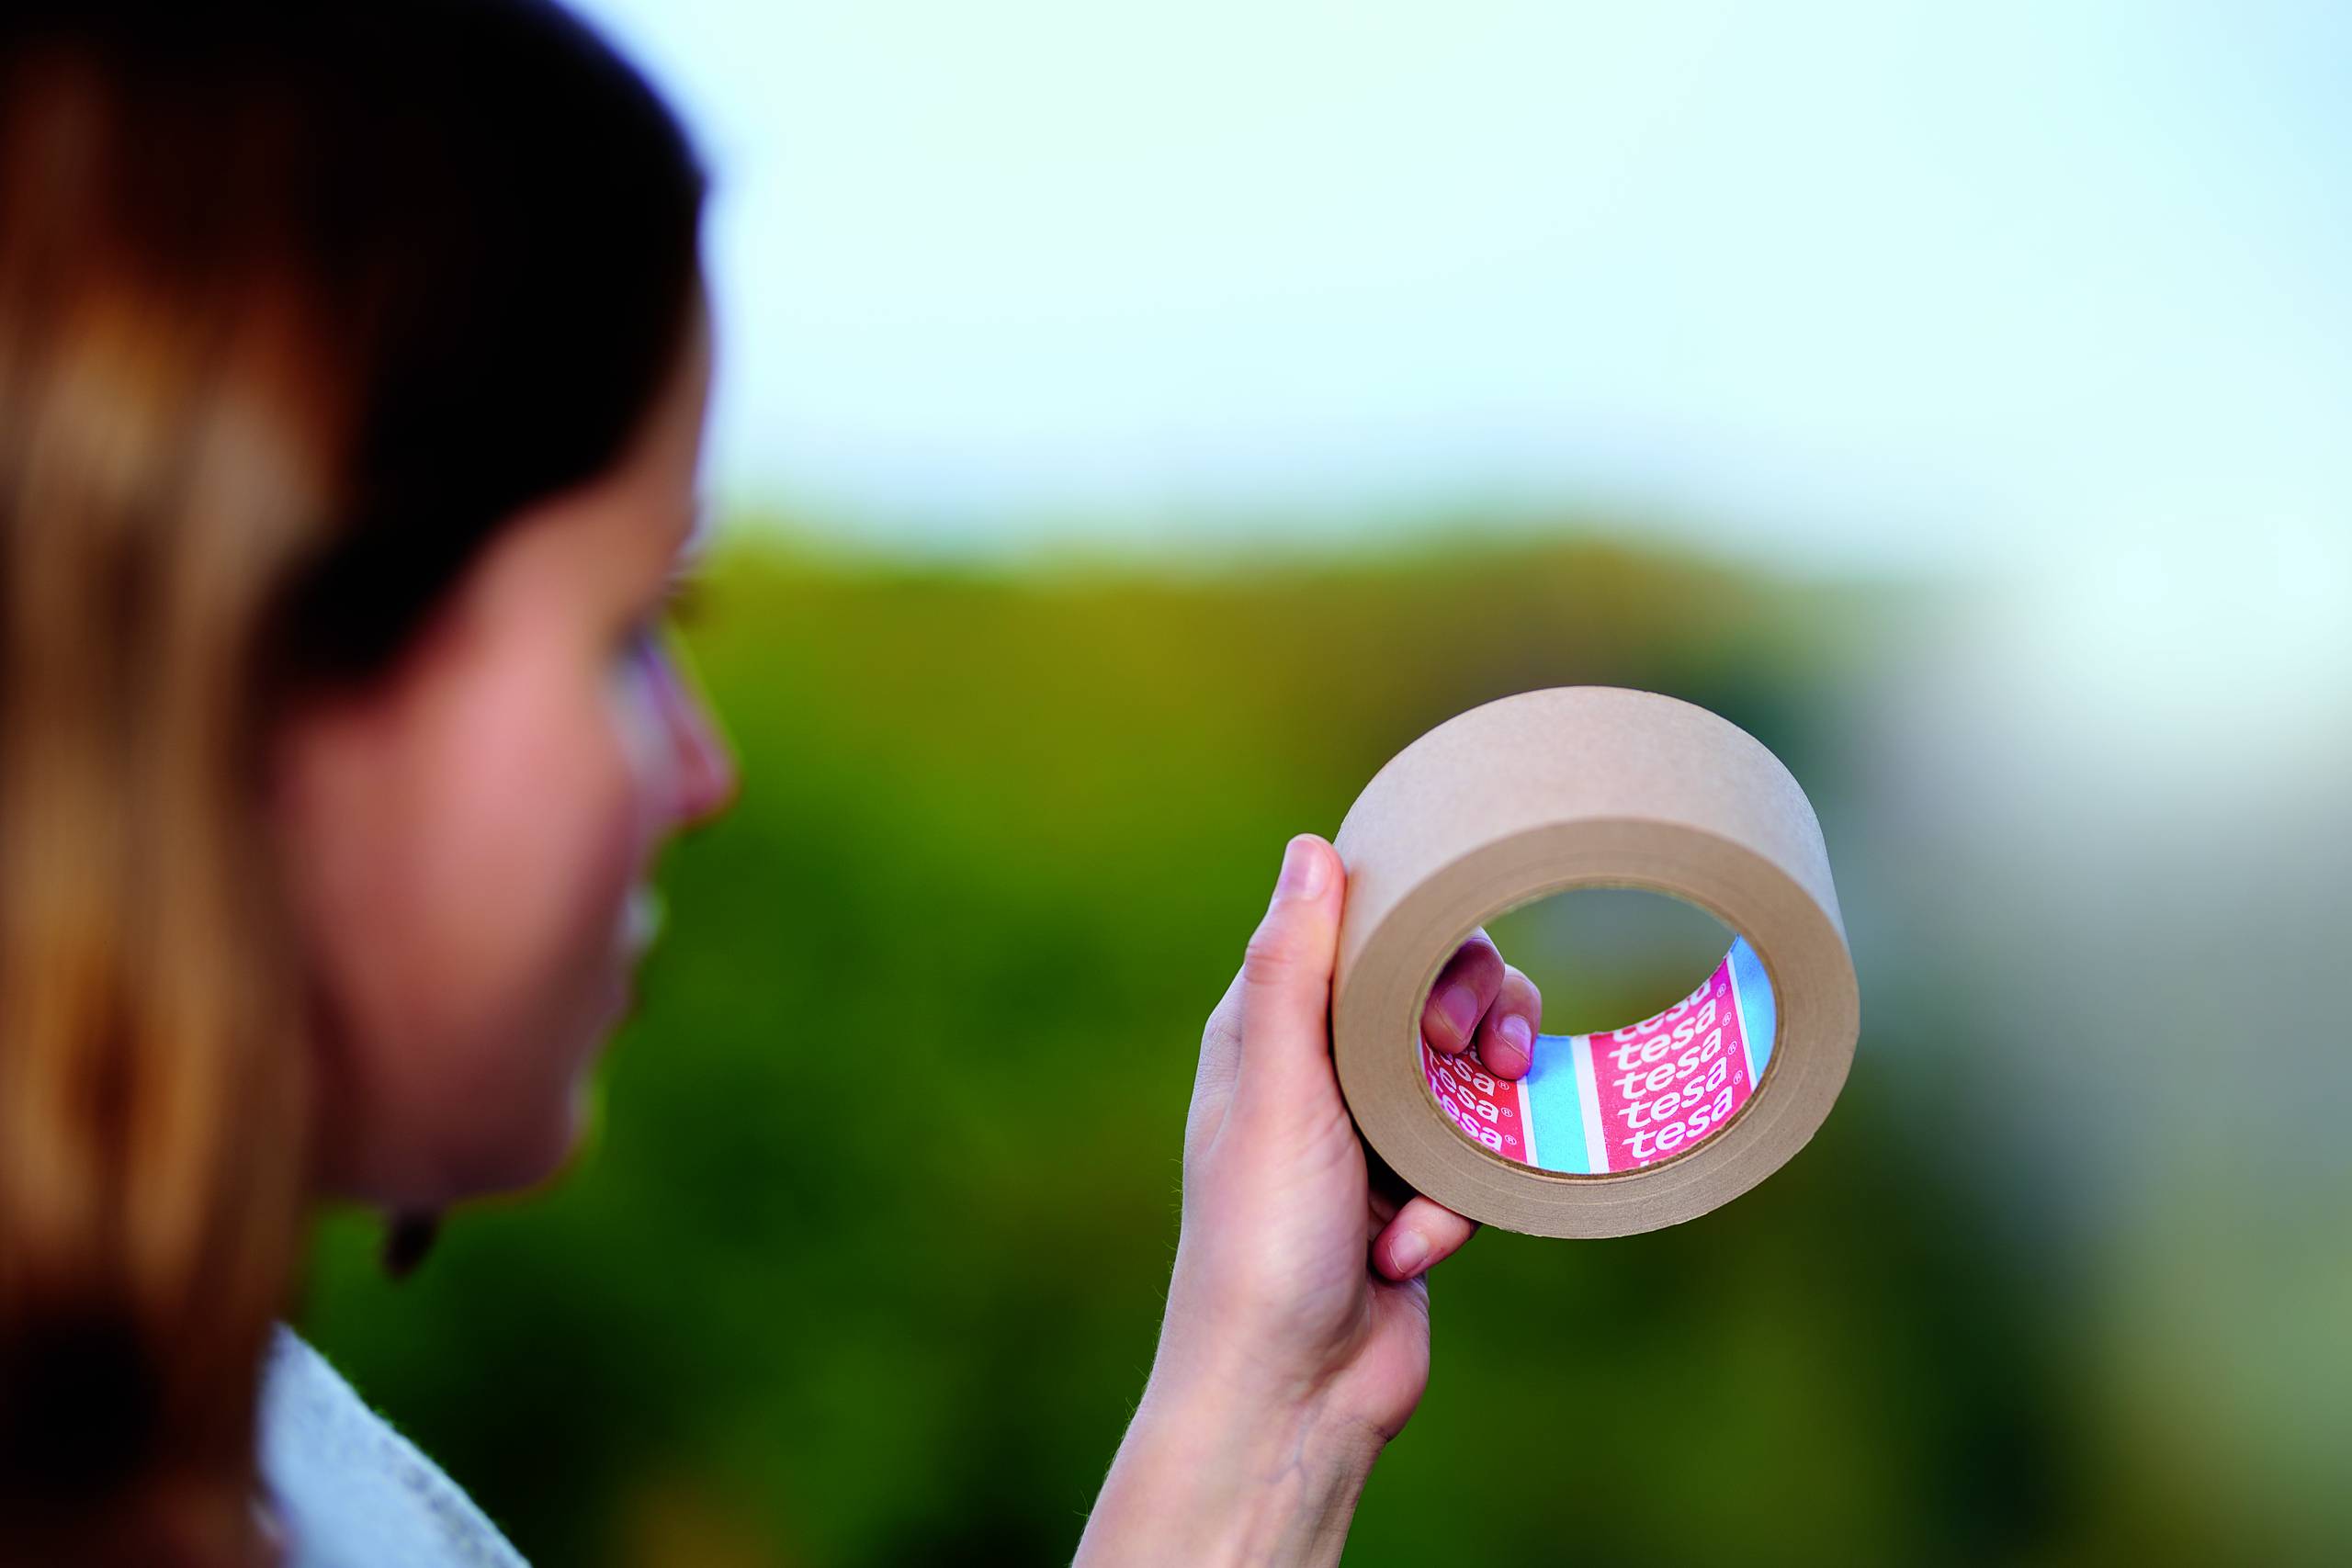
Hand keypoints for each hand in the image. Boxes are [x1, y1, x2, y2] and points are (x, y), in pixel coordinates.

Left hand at [1076, 833, 1543, 1566]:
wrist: (1291, 1392)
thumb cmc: (1262, 1239)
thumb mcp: (1278, 1089)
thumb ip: (1295, 968)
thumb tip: (1312, 846)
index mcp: (1270, 1028)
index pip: (1364, 928)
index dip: (1421, 939)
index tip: (1437, 1002)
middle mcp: (1321, 1070)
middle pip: (1438, 989)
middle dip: (1472, 1020)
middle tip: (1471, 1061)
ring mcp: (1373, 1133)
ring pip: (1472, 1069)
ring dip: (1478, 1111)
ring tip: (1461, 1155)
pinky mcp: (1417, 1194)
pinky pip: (1477, 1156)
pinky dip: (1459, 1201)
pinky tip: (1413, 1250)